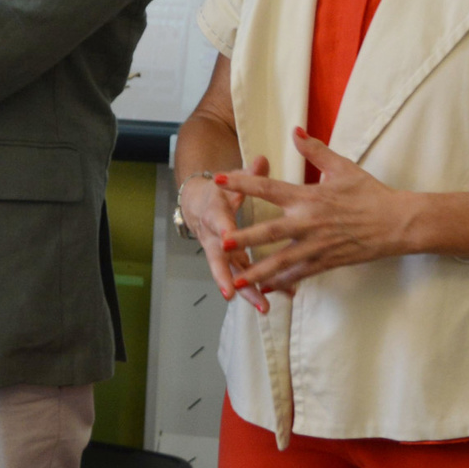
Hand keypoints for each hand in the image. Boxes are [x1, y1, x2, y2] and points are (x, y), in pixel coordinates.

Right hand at [179, 157, 268, 311]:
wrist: (197, 202)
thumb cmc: (219, 190)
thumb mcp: (230, 180)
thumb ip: (248, 174)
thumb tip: (262, 159)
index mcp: (214, 212)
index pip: (217, 221)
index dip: (223, 229)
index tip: (230, 239)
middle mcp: (213, 236)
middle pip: (218, 259)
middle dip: (227, 277)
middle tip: (236, 292)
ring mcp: (219, 251)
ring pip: (230, 274)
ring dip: (246, 292)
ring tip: (263, 308)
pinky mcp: (228, 261)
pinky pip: (239, 277)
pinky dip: (253, 290)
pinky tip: (271, 303)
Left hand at [218, 129, 417, 292]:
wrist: (398, 223)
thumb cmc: (370, 193)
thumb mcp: (343, 167)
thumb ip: (315, 151)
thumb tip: (296, 131)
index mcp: (308, 197)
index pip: (269, 188)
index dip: (242, 182)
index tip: (219, 179)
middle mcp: (308, 222)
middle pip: (269, 232)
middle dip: (244, 239)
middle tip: (219, 243)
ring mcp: (317, 245)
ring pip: (282, 260)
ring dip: (258, 269)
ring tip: (238, 278)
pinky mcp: (327, 261)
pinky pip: (300, 274)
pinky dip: (283, 282)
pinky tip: (266, 288)